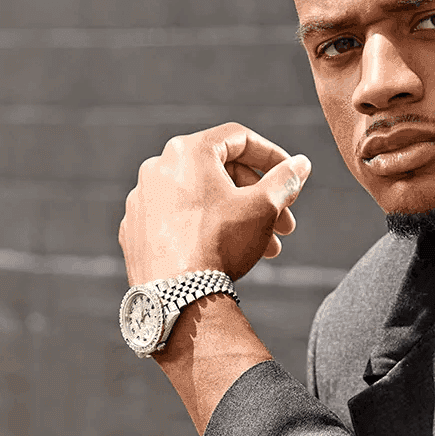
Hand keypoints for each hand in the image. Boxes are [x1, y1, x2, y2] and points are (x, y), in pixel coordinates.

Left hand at [118, 122, 311, 286]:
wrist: (176, 296)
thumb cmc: (221, 244)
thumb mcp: (263, 208)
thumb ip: (285, 181)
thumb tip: (301, 165)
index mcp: (187, 151)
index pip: (238, 139)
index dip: (272, 155)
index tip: (291, 176)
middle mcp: (157, 167)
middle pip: (218, 172)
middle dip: (257, 197)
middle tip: (285, 225)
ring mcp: (141, 200)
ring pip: (198, 200)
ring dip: (234, 218)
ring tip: (263, 247)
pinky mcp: (133, 230)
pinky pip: (174, 222)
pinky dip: (200, 231)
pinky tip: (221, 253)